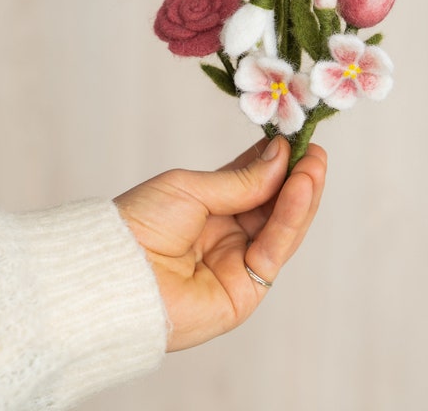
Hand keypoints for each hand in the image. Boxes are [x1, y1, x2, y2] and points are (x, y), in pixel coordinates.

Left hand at [114, 137, 326, 351]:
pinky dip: (291, 218)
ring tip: (315, 165)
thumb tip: (280, 155)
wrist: (113, 274)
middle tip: (314, 151)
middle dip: (296, 176)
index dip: (277, 161)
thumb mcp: (192, 188)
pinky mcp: (248, 290)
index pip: (254, 182)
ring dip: (301, 194)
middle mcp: (229, 234)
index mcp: (211, 208)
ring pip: (281, 227)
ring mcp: (240, 262)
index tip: (296, 137)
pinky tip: (301, 188)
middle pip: (273, 205)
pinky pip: (275, 249)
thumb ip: (242, 180)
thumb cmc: (141, 223)